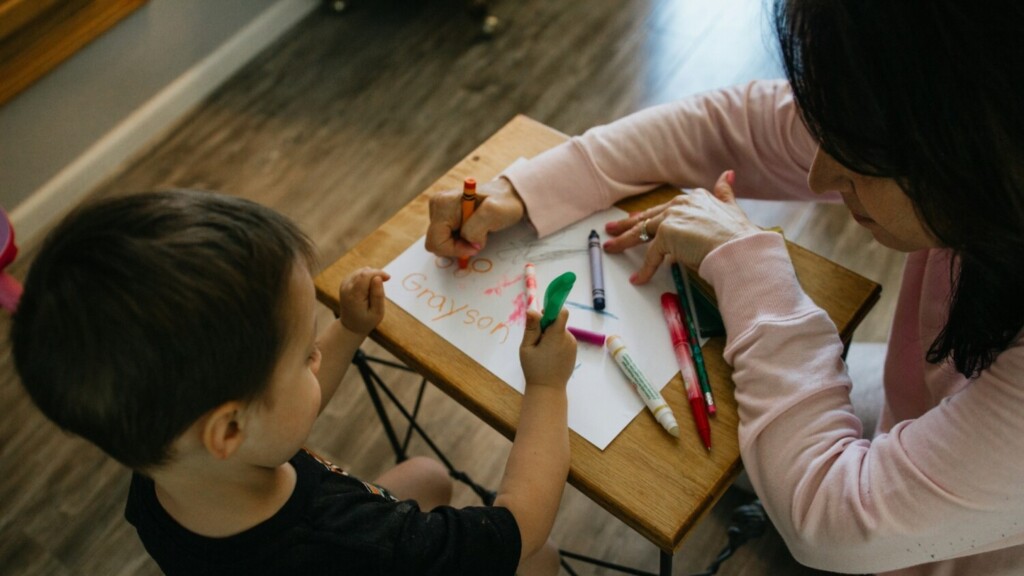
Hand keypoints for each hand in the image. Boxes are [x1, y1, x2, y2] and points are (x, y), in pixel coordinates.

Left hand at [338, 267, 389, 334]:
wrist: (350, 326)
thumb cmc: (366, 321)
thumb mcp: (377, 312)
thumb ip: (378, 295)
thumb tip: (378, 278)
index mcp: (354, 296)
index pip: (365, 275)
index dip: (378, 273)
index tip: (388, 278)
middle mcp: (346, 288)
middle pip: (364, 272)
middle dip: (376, 274)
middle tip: (382, 287)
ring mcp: (344, 284)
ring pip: (362, 271)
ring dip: (372, 277)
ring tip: (374, 292)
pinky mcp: (345, 282)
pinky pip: (359, 273)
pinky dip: (367, 278)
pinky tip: (369, 289)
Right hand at [425, 177, 525, 257]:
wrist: (508, 197)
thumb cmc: (504, 203)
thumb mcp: (495, 213)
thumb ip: (476, 228)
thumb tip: (468, 242)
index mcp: (443, 203)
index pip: (436, 241)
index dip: (455, 250)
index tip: (476, 245)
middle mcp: (436, 205)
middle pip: (435, 243)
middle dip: (457, 247)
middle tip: (477, 240)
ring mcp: (438, 211)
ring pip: (440, 243)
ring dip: (459, 244)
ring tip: (477, 232)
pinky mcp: (443, 217)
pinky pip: (445, 239)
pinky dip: (459, 241)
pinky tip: (472, 231)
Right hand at [519, 308, 576, 388]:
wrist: (548, 389)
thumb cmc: (534, 369)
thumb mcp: (527, 347)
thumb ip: (531, 328)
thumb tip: (531, 309)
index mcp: (557, 336)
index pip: (561, 312)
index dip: (552, 310)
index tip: (541, 318)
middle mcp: (568, 338)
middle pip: (559, 322)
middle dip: (547, 326)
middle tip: (536, 341)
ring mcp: (573, 345)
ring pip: (561, 331)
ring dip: (551, 335)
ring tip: (542, 351)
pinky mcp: (573, 351)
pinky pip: (564, 340)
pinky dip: (556, 343)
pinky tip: (549, 356)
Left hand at [604, 170, 760, 283]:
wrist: (739, 248)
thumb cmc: (739, 236)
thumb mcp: (732, 208)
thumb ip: (725, 192)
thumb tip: (728, 175)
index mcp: (694, 198)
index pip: (664, 208)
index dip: (648, 215)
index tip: (636, 219)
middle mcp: (680, 203)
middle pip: (647, 217)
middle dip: (627, 224)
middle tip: (611, 229)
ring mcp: (671, 218)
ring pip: (641, 231)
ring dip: (623, 241)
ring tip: (610, 248)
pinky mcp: (666, 235)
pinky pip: (651, 255)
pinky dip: (644, 269)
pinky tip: (638, 279)